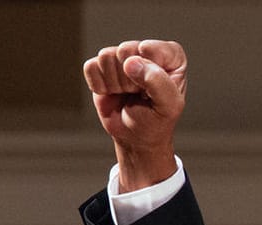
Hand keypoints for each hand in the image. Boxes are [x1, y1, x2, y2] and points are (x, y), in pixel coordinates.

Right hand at [82, 39, 187, 189]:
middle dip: (129, 79)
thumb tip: (131, 62)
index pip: (152, 48)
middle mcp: (145, 52)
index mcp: (170, 57)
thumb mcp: (168, 107)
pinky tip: (112, 93)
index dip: (148, 70)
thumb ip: (158, 82)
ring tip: (127, 94)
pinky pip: (91, 67)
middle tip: (139, 94)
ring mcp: (121, 58)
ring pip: (106, 57)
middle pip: (125, 50)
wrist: (134, 137)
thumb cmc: (156, 121)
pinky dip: (99, 86)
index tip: (152, 90)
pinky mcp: (101, 67)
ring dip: (115, 83)